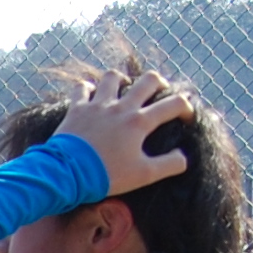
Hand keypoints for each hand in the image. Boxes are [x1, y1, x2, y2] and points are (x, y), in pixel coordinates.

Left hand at [51, 66, 194, 199]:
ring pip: (113, 77)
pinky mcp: (76, 109)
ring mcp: (97, 105)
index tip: (185, 117)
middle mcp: (121, 108)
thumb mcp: (144, 175)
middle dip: (159, 83)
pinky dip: (88, 88)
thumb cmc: (107, 175)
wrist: (66, 174)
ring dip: (122, 80)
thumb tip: (183, 156)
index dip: (186, 107)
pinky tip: (92, 94)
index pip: (174, 104)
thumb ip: (170, 164)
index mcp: (140, 122)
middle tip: (160, 91)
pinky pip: (82, 88)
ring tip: (124, 88)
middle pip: (148, 80)